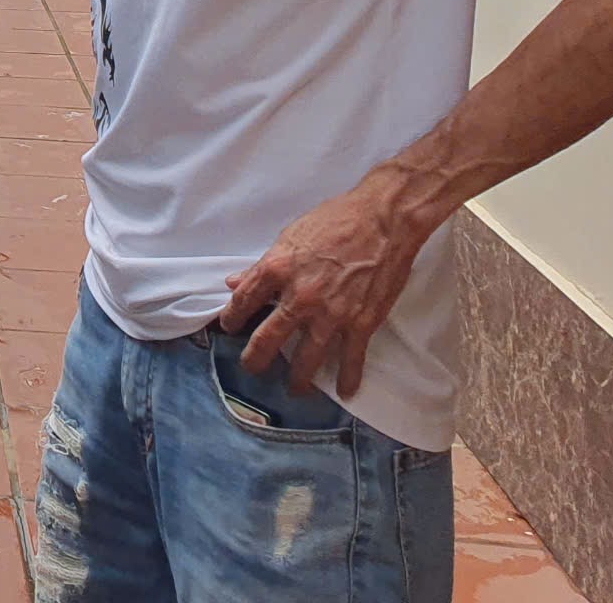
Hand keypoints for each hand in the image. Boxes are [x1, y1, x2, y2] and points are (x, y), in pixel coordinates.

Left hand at [219, 181, 430, 397]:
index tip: (229, 328)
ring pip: (307, 358)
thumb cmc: (335, 220)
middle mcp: (299, 297)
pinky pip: (351, 359)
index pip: (243, 302)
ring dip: (298, 378)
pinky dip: (348, 378)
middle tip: (252, 369)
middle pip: (268, 338)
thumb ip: (262, 265)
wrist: (383, 221)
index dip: (232, 319)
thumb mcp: (289, 236)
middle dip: (256, 359)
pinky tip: (344, 391)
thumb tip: (234, 283)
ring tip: (294, 389)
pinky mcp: (362, 323)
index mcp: (276, 270)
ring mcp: (331, 315)